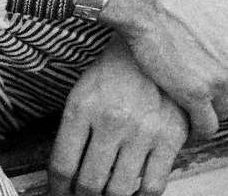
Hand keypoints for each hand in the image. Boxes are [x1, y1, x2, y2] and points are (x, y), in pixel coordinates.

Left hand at [49, 38, 187, 195]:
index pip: (62, 165)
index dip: (57, 189)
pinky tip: (133, 193)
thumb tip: (66, 176)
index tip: (59, 194)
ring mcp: (143, 130)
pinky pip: (153, 186)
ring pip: (119, 190)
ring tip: (105, 195)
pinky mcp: (170, 136)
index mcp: (82, 107)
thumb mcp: (82, 94)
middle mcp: (112, 120)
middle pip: (89, 182)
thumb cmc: (113, 74)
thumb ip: (73, 134)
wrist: (151, 46)